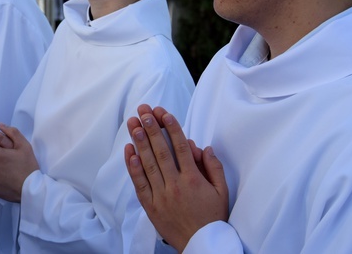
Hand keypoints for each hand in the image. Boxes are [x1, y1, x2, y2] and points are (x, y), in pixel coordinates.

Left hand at [124, 105, 228, 251]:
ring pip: (148, 164)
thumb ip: (214, 167)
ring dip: (139, 142)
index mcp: (194, 180)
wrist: (201, 245)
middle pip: (161, 152)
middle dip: (151, 129)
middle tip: (143, 111)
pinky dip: (133, 167)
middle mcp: (175, 185)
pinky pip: (140, 183)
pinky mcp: (151, 206)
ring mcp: (161, 195)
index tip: (163, 113)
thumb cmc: (212, 217)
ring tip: (133, 124)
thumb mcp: (222, 192)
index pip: (180, 148)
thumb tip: (203, 147)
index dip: (171, 128)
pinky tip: (129, 151)